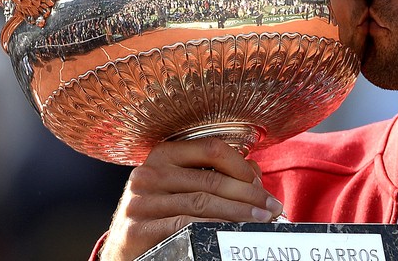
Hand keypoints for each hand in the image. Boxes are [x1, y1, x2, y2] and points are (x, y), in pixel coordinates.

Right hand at [99, 138, 283, 260]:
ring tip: (262, 220)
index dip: (241, 166)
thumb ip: (216, 174)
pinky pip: (186, 225)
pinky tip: (232, 232)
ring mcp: (140, 201)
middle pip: (211, 179)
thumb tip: (255, 172)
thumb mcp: (183, 186)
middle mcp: (148, 173)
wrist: (124, 248)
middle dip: (249, 194)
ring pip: (203, 203)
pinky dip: (215, 227)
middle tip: (272, 207)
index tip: (261, 184)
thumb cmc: (161, 213)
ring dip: (239, 213)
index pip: (211, 148)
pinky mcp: (138, 228)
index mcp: (163, 154)